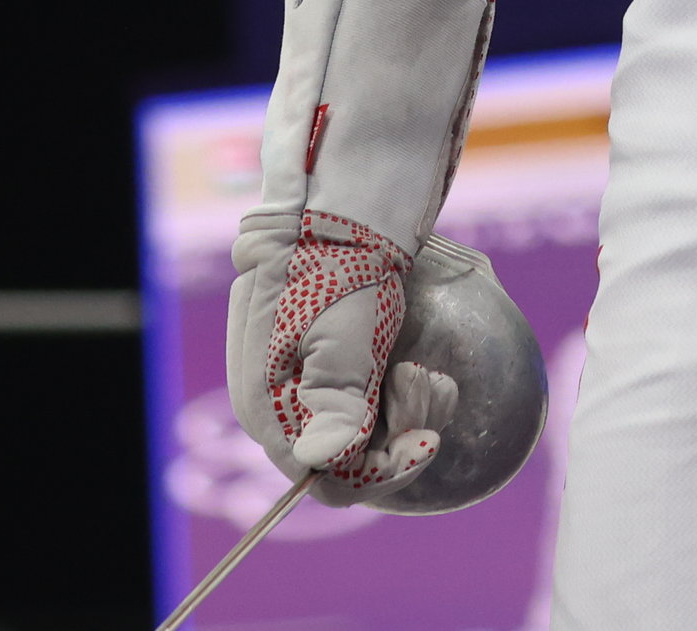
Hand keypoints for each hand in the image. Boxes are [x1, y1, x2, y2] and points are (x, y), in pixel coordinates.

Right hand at [240, 212, 448, 500]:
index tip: (428, 440)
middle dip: (400, 431)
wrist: (340, 215)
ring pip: (363, 436)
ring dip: (405, 409)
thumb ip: (334, 404)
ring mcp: (297, 391)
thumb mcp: (343, 340)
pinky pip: (364, 408)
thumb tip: (323, 462)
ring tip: (422, 368)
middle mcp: (275, 412)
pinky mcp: (322, 373)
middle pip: (349, 462)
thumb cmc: (339, 274)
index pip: (328, 480)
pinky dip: (399, 394)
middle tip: (425, 379)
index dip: (383, 469)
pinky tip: (415, 364)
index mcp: (268, 412)